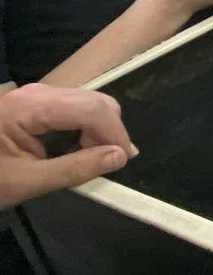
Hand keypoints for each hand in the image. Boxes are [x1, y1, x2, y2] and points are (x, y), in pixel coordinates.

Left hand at [0, 84, 137, 207]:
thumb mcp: (26, 182)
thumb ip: (75, 169)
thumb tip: (119, 157)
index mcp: (30, 106)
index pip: (92, 109)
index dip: (116, 133)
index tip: (124, 162)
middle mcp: (35, 92)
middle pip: (94, 101)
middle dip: (107, 131)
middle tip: (105, 163)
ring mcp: (33, 95)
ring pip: (86, 102)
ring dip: (96, 130)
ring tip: (86, 160)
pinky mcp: (32, 104)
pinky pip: (71, 108)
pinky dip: (82, 128)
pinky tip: (72, 150)